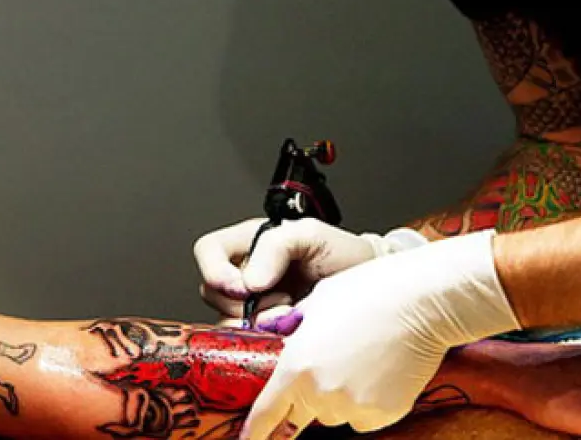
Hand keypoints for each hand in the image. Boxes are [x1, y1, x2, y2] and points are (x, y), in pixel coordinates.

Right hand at [193, 218, 426, 326]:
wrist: (372, 289)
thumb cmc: (344, 256)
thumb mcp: (313, 234)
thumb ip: (276, 245)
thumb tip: (250, 280)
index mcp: (249, 244)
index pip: (208, 251)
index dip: (215, 270)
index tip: (243, 288)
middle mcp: (245, 275)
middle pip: (212, 292)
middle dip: (241, 305)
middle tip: (278, 305)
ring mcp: (254, 307)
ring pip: (225, 322)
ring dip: (254, 326)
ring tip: (288, 318)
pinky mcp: (265, 334)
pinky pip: (246, 344)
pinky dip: (263, 343)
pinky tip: (286, 335)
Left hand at [241, 230, 521, 438]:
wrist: (421, 302)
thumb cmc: (367, 293)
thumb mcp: (314, 303)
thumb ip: (292, 329)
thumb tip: (278, 336)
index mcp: (297, 367)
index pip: (266, 413)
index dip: (253, 430)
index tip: (244, 439)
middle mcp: (321, 394)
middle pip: (302, 413)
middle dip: (306, 397)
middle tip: (327, 366)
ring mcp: (354, 407)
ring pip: (334, 414)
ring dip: (337, 397)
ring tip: (358, 359)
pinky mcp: (384, 414)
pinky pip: (363, 417)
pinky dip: (365, 401)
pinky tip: (377, 371)